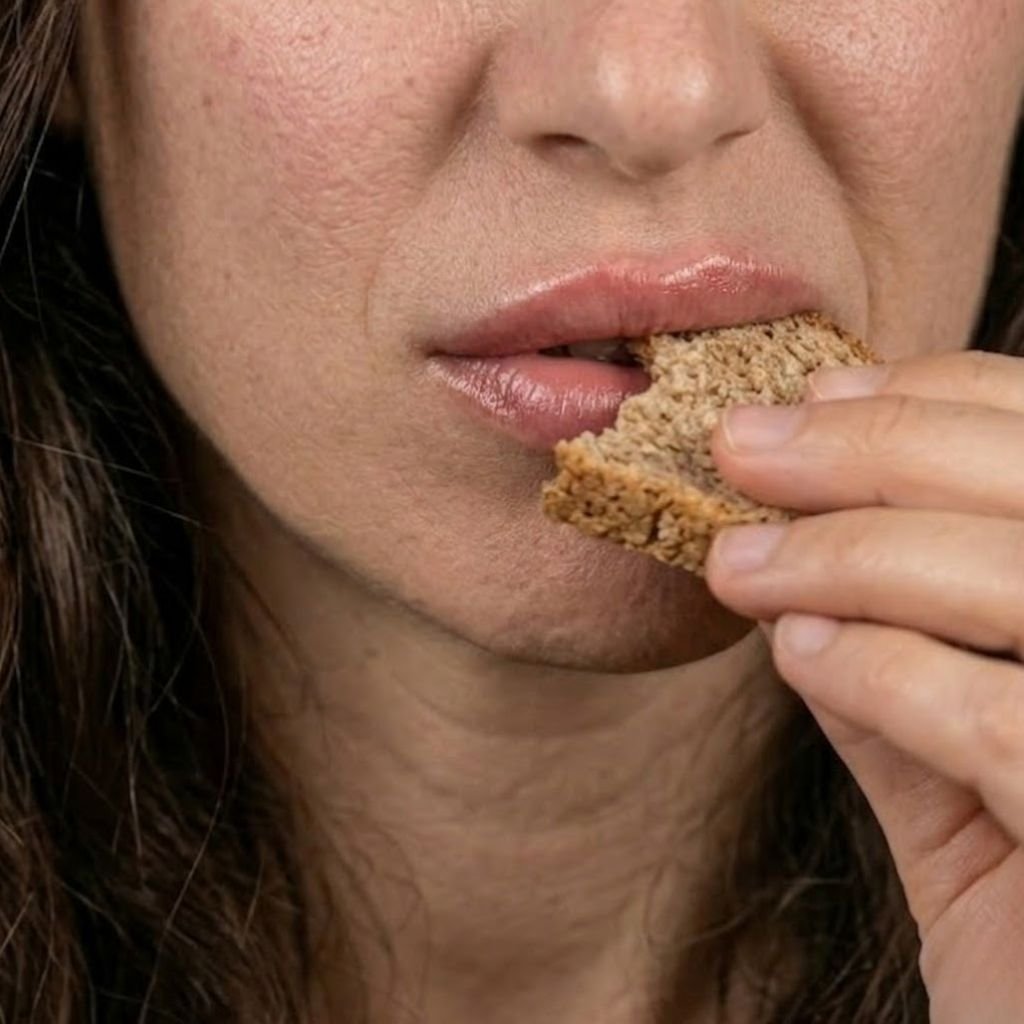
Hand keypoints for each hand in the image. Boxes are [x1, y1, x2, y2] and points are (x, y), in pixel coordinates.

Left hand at [704, 349, 1023, 1023]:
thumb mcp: (964, 789)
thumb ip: (902, 679)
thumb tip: (801, 574)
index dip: (939, 400)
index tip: (813, 395)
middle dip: (872, 445)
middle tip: (740, 446)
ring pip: (1021, 575)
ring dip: (852, 551)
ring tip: (737, 563)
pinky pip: (1004, 719)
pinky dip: (883, 670)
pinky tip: (801, 655)